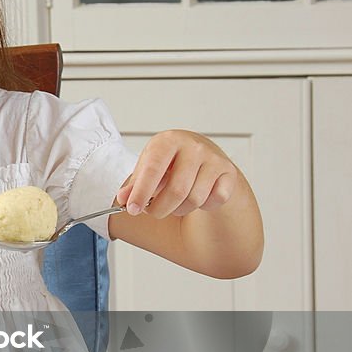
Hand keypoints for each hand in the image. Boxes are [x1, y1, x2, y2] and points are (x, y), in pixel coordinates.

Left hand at [116, 130, 237, 218]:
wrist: (202, 154)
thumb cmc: (170, 161)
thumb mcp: (148, 166)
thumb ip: (135, 184)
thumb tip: (123, 198)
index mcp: (168, 141)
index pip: (153, 169)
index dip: (141, 192)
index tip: (132, 209)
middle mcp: (193, 146)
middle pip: (176, 190)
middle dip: (160, 208)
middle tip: (152, 211)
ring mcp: (214, 158)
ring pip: (195, 199)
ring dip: (180, 210)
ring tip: (174, 203)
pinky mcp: (229, 172)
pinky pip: (214, 201)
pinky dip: (203, 206)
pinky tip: (197, 196)